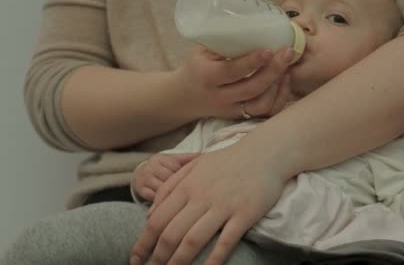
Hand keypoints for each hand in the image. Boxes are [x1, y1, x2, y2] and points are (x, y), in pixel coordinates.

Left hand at [130, 146, 285, 264]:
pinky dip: (213, 260)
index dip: (143, 243)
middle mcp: (202, 197)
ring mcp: (224, 206)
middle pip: (172, 234)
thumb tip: (149, 216)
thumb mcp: (194, 166)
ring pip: (193, 240)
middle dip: (158, 258)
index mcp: (187, 186)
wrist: (265, 153)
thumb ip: (170, 187)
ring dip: (179, 262)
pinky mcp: (244, 214)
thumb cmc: (228, 161)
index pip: (157, 220)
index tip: (135, 259)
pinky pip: (225, 241)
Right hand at [133, 153, 199, 201]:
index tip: (188, 179)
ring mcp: (145, 179)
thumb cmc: (161, 167)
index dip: (183, 175)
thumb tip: (203, 155)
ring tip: (179, 196)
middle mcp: (151, 167)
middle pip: (169, 179)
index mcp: (160, 158)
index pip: (176, 167)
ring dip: (171, 194)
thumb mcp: (172, 160)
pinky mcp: (141, 190)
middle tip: (186, 190)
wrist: (140, 174)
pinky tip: (168, 202)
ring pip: (162, 189)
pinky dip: (162, 201)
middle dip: (178, 185)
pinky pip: (154, 197)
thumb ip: (186, 158)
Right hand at [174, 46, 294, 118]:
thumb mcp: (201, 51)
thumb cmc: (195, 67)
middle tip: (287, 53)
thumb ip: (223, 42)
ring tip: (287, 66)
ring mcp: (232, 110)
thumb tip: (255, 26)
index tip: (269, 49)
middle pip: (252, 89)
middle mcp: (220, 97)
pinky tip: (285, 80)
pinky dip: (279, 97)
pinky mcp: (242, 117)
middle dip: (273, 71)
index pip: (232, 71)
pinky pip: (266, 113)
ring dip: (279, 86)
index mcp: (207, 77)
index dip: (252, 61)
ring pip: (261, 105)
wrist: (183, 97)